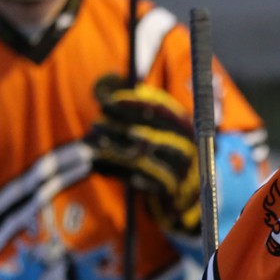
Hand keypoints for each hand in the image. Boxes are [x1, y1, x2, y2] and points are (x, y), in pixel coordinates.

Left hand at [86, 75, 200, 234]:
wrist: (186, 190)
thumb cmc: (165, 150)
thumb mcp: (159, 127)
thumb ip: (137, 110)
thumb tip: (103, 89)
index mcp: (184, 125)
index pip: (158, 111)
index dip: (131, 105)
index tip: (107, 103)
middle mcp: (185, 145)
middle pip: (148, 134)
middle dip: (118, 128)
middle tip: (95, 124)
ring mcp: (178, 168)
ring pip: (140, 157)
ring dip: (113, 150)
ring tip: (92, 143)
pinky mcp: (167, 188)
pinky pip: (136, 178)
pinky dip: (116, 170)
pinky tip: (97, 164)